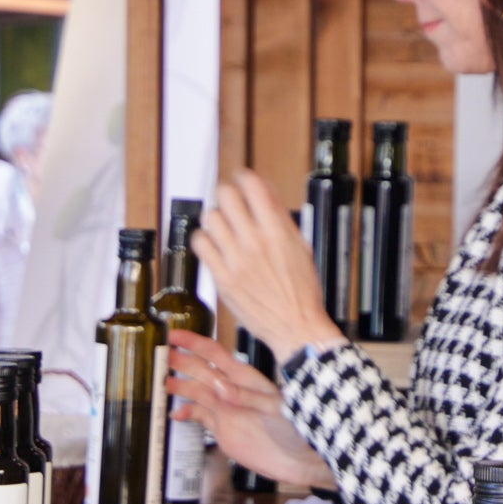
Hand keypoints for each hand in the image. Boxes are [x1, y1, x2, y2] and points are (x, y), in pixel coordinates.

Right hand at [165, 331, 331, 489]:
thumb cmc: (295, 429)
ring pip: (197, 392)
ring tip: (161, 383)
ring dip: (180, 386)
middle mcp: (232, 391)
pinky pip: (200, 417)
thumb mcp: (275, 409)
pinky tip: (175, 415)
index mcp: (245, 379)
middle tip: (159, 357)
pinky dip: (186, 414)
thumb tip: (221, 388)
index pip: (214, 354)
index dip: (193, 343)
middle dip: (180, 362)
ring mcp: (226, 410)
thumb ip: (248, 398)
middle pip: (201, 370)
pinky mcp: (223, 429)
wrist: (298, 460)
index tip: (173, 336)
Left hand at [191, 168, 340, 362]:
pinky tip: (213, 243)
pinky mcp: (221, 277)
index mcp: (277, 232)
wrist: (295, 326)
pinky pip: (201, 245)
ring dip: (216, 217)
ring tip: (222, 225)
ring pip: (211, 218)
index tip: (242, 179)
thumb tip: (266, 192)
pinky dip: (204, 239)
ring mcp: (235, 260)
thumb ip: (280, 217)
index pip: (252, 186)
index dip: (245, 177)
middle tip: (229, 200)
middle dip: (228, 193)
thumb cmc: (301, 292)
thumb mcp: (300, 247)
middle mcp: (254, 242)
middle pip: (226, 196)